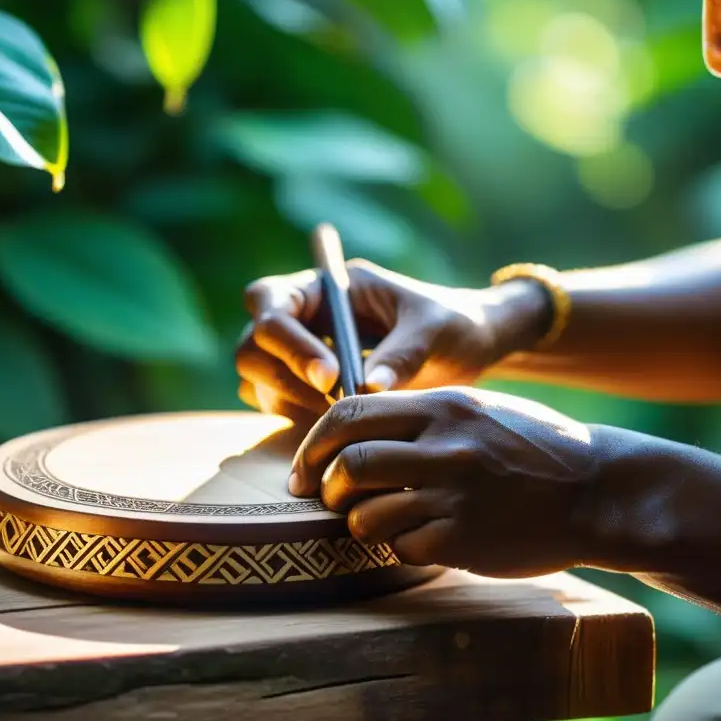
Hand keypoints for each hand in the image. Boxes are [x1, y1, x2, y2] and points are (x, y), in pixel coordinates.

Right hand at [235, 259, 549, 419]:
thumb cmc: (453, 324)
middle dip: (284, 377)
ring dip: (290, 403)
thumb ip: (402, 353)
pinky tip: (340, 433)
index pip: (270, 301)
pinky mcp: (303, 389)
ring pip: (256, 379)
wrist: (468, 350)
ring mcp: (297, 354)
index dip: (288, 339)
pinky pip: (275, 406)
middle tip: (335, 406)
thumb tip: (368, 387)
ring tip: (344, 420)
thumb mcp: (435, 330)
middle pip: (252, 343)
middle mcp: (302, 317)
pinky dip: (298, 421)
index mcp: (325, 287)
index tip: (330, 376)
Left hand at [287, 386, 602, 577]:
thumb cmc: (532, 447)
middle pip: (348, 464)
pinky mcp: (465, 541)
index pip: (349, 412)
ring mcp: (455, 496)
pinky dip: (398, 547)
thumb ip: (419, 417)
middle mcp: (445, 447)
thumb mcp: (477, 409)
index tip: (306, 468)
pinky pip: (402, 548)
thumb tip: (353, 431)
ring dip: (358, 522)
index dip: (315, 443)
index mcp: (442, 407)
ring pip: (366, 514)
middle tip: (327, 498)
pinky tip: (419, 540)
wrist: (599, 489)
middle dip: (325, 487)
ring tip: (375, 522)